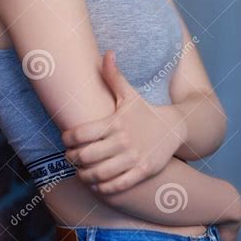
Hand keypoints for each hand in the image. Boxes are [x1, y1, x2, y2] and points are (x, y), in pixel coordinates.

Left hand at [62, 50, 180, 194]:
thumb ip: (114, 76)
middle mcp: (123, 140)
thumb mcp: (130, 94)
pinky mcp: (142, 171)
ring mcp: (133, 157)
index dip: (67, 139)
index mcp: (115, 121)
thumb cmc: (145, 111)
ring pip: (98, 173)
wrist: (175, 128)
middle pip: (85, 156)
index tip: (65, 140)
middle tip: (70, 158)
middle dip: (72, 159)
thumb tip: (107, 52)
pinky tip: (96, 184)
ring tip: (80, 172)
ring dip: (83, 175)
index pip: (80, 133)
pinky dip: (102, 187)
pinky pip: (116, 185)